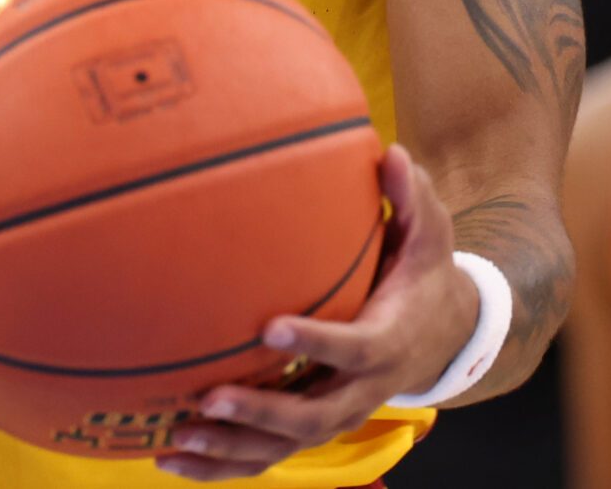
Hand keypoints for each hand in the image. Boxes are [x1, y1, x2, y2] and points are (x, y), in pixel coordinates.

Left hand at [156, 146, 477, 480]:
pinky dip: (221, 465)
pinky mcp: (312, 427)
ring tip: (178, 438)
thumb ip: (411, 198)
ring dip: (231, 449)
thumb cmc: (423, 276)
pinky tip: (170, 459)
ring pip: (284, 447)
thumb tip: (391, 153)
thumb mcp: (430, 236)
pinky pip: (267, 456)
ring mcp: (335, 414)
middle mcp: (361, 390)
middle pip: (312, 415)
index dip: (315, 344)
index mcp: (387, 341)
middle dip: (260, 411)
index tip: (270, 328)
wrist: (440, 336)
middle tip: (209, 396)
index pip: (353, 349)